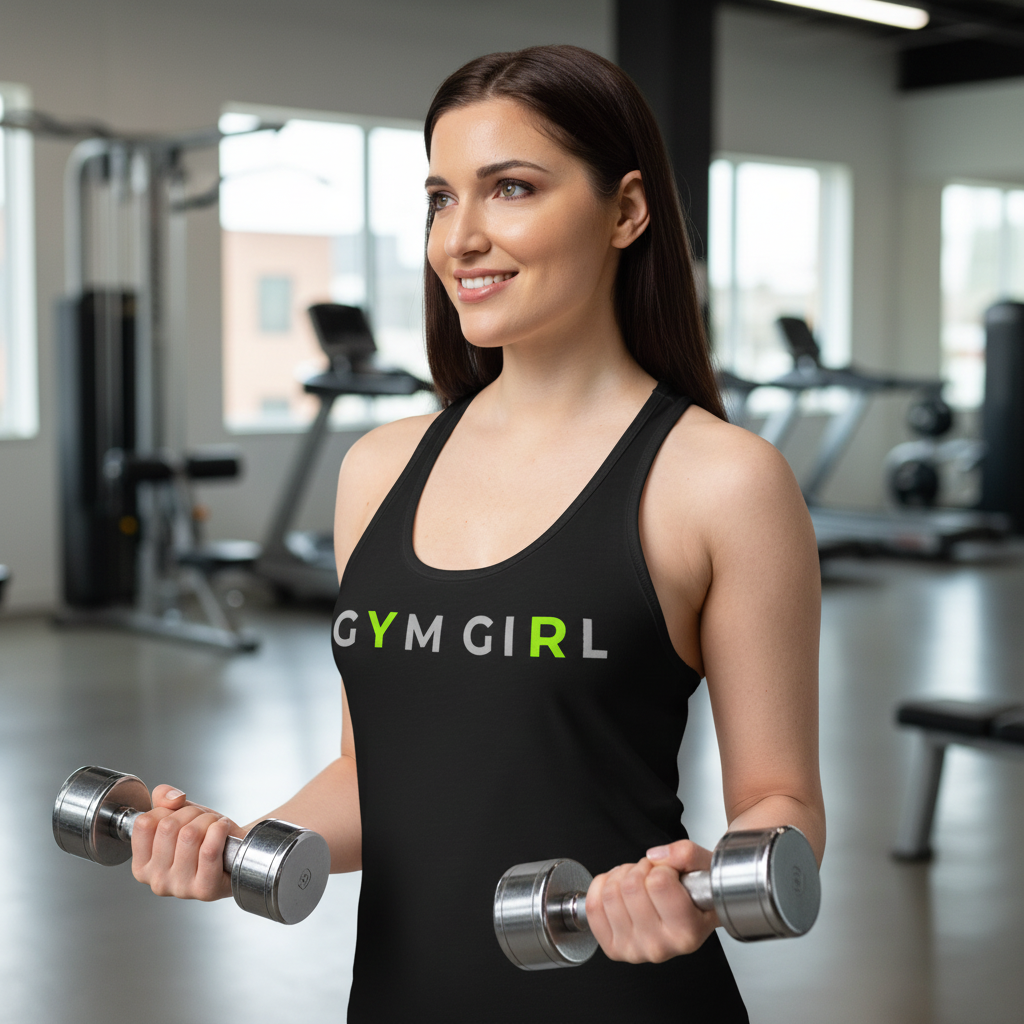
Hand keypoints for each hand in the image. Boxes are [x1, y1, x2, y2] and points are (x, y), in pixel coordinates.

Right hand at [130, 785, 244, 901]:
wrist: (236, 854)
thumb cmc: (205, 837)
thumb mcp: (180, 813)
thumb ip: (164, 799)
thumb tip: (170, 798)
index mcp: (142, 865)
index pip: (144, 823)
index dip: (167, 810)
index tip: (180, 815)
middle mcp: (157, 881)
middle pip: (168, 827)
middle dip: (191, 813)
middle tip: (203, 819)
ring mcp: (180, 888)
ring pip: (189, 835)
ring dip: (208, 820)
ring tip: (214, 826)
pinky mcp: (204, 889)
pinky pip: (209, 850)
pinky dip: (219, 830)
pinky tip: (222, 828)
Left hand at [584, 839, 718, 962]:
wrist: (691, 918)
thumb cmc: (697, 896)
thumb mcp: (703, 868)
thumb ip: (686, 854)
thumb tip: (655, 857)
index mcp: (686, 932)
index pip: (658, 882)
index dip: (662, 867)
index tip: (670, 872)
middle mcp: (660, 947)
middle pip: (630, 887)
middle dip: (641, 869)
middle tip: (652, 875)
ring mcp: (633, 950)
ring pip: (610, 893)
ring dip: (622, 876)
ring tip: (639, 882)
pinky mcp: (613, 948)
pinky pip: (592, 906)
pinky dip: (602, 886)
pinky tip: (620, 888)